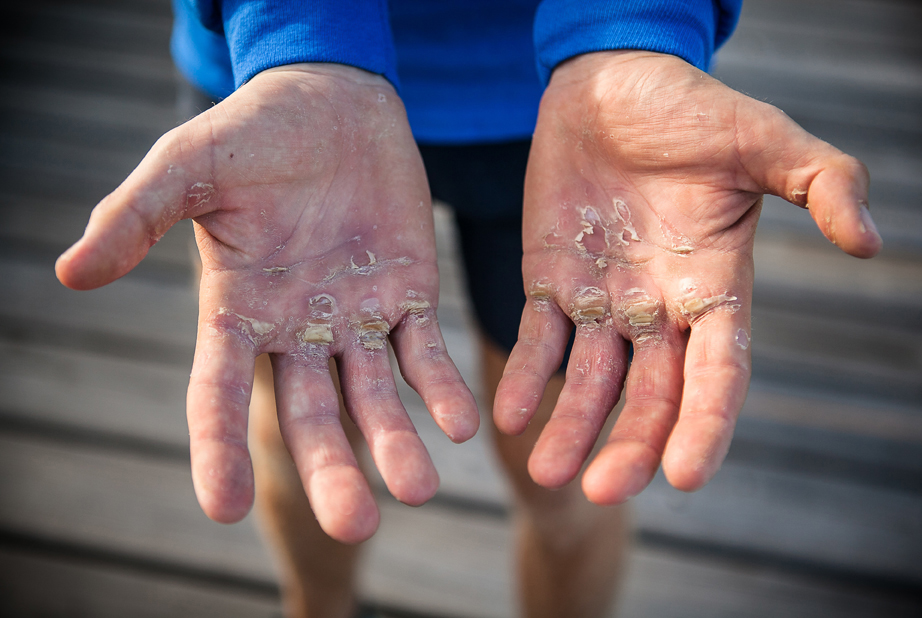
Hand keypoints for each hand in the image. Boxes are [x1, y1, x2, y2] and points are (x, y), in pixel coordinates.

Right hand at [56, 63, 478, 542]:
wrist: (334, 102)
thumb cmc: (253, 131)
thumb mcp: (187, 163)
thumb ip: (136, 215)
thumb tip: (70, 273)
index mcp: (235, 309)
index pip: (218, 392)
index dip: (219, 449)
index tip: (226, 508)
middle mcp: (295, 329)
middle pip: (309, 415)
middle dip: (331, 468)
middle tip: (356, 526)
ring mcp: (355, 319)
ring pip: (373, 397)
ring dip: (395, 442)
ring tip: (419, 487)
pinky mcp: (408, 296)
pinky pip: (426, 353)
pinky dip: (441, 388)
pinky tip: (461, 426)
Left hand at [494, 51, 880, 502]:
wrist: (609, 81)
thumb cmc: (690, 106)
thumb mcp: (763, 137)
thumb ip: (822, 181)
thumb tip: (870, 242)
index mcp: (714, 288)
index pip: (718, 374)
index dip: (705, 424)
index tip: (685, 477)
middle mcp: (659, 309)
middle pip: (650, 395)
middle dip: (630, 444)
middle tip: (600, 492)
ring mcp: (602, 301)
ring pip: (589, 379)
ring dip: (571, 426)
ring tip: (547, 471)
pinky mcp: (550, 282)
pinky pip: (536, 340)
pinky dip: (525, 376)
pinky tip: (509, 415)